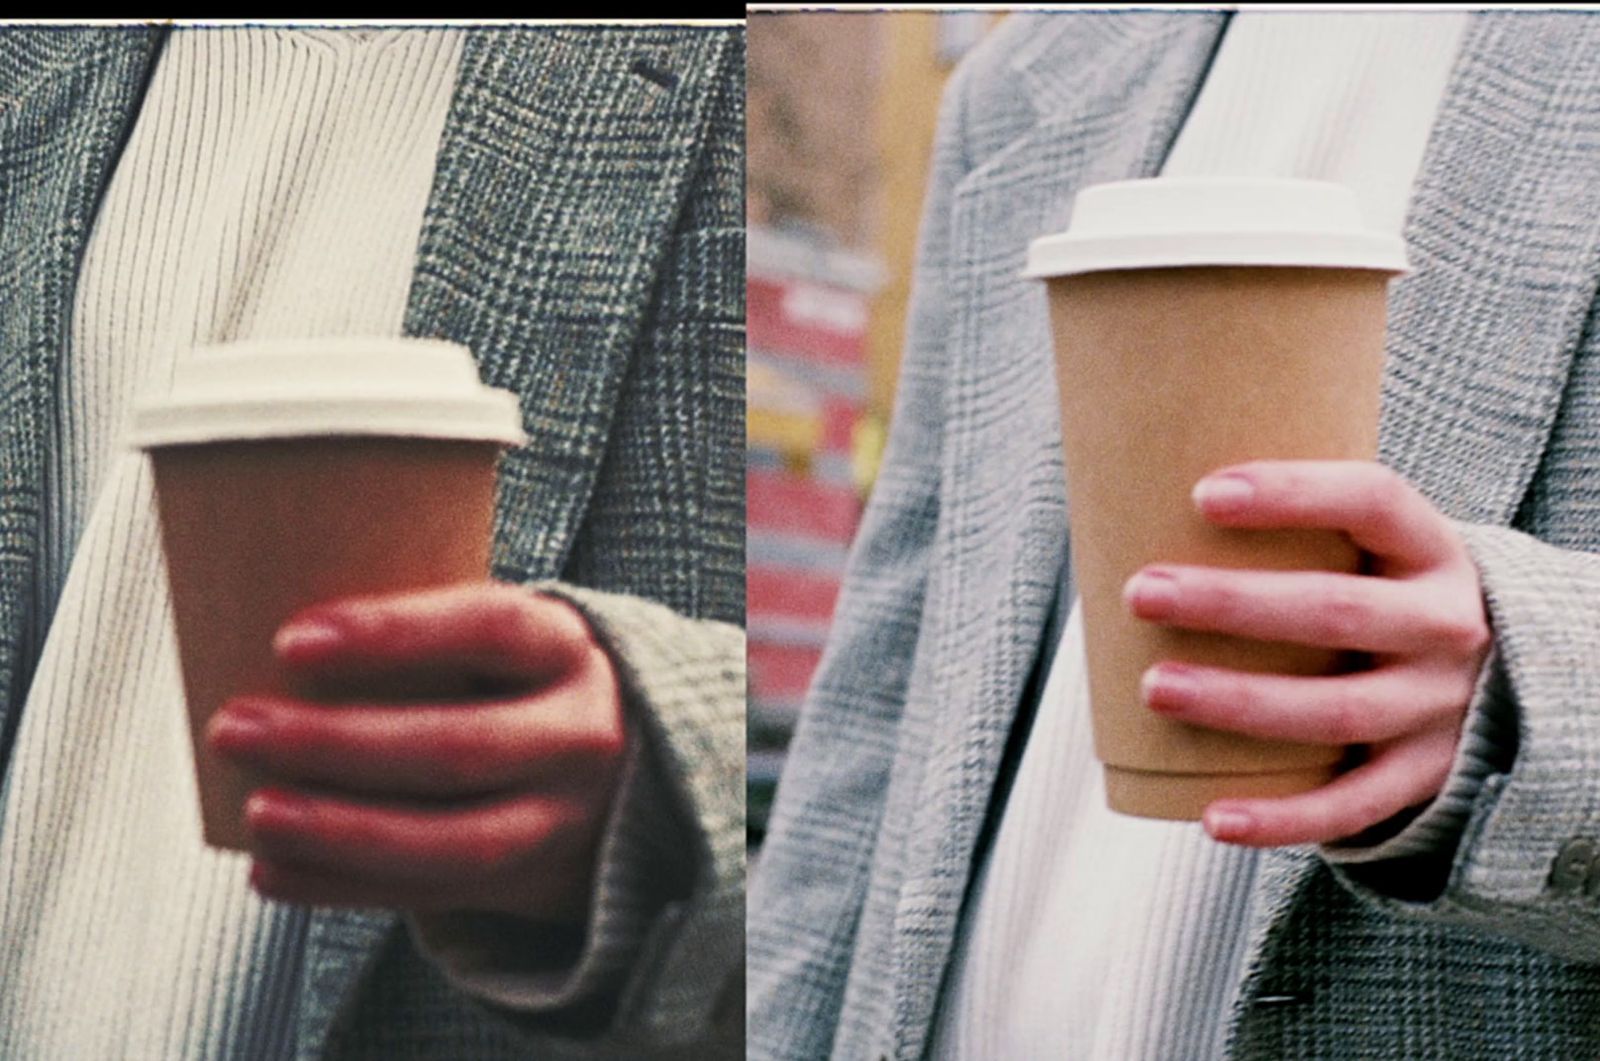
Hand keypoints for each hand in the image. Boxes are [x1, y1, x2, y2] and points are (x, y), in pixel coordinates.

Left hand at [206, 582, 625, 923]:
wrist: (622, 767)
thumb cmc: (519, 682)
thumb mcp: (506, 639)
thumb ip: (426, 632)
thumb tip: (262, 617)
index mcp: (566, 648)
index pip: (491, 628)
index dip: (393, 634)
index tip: (290, 640)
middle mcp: (580, 734)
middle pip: (458, 747)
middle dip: (334, 743)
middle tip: (234, 727)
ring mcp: (563, 817)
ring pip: (451, 840)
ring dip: (338, 831)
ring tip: (255, 813)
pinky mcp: (531, 882)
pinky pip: (433, 895)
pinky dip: (342, 888)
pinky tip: (273, 871)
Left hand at [1122, 460, 1491, 847]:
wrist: (1493, 679)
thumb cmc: (1378, 592)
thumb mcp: (1369, 548)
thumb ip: (1290, 532)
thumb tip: (1135, 515)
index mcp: (1428, 549)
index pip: (1372, 501)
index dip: (1293, 494)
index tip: (1203, 494)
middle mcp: (1446, 625)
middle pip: (1337, 612)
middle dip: (1232, 604)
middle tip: (1141, 593)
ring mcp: (1439, 706)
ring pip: (1337, 710)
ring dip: (1239, 702)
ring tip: (1153, 688)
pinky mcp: (1423, 776)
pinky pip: (1351, 806)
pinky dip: (1283, 818)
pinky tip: (1214, 818)